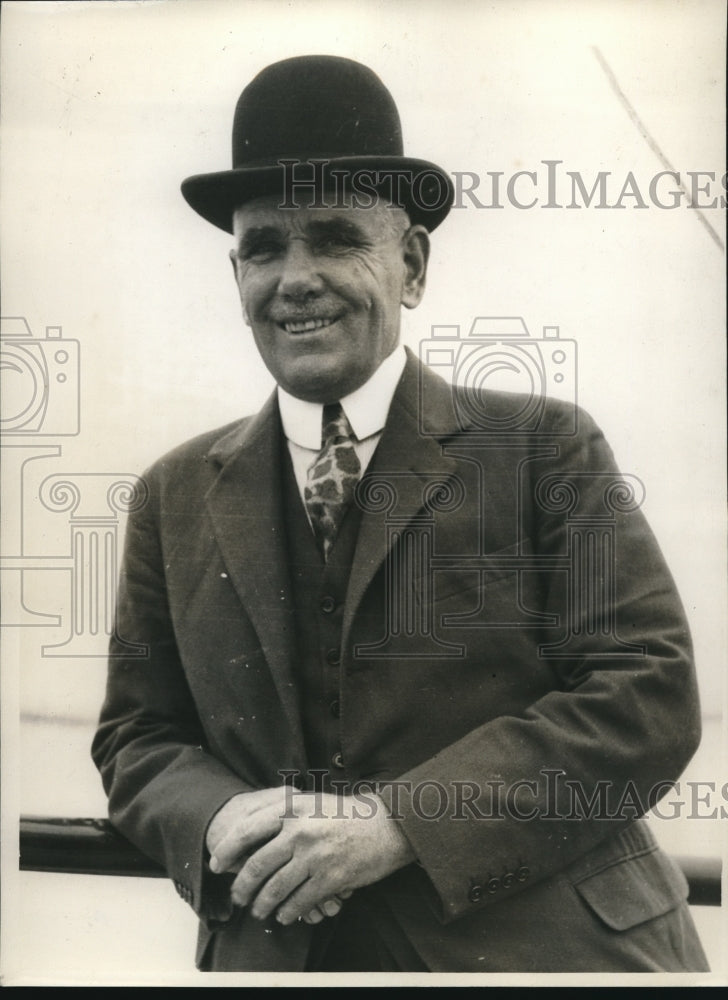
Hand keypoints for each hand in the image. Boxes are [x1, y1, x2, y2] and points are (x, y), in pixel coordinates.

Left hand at [210, 790, 414, 924]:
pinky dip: (287, 912)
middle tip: (237, 896)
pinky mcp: (330, 877)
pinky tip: (284, 915)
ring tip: (258, 910)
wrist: (387, 825)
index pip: (246, 829)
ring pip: (274, 888)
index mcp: (292, 807)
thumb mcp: (312, 801)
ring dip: (261, 904)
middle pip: (256, 864)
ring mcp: (315, 854)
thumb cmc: (347, 813)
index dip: (226, 849)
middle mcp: (299, 829)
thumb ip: (284, 811)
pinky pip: (299, 901)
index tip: (216, 863)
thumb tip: (251, 829)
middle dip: (241, 885)